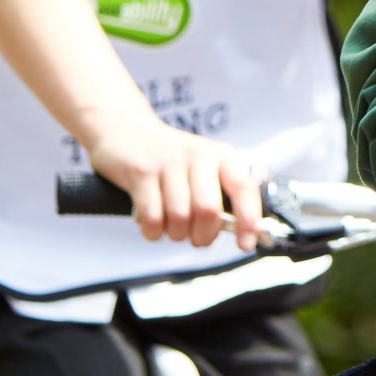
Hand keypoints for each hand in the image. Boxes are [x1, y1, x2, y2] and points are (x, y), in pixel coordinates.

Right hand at [86, 114, 261, 250]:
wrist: (126, 131)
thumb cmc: (171, 161)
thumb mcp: (203, 169)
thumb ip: (221, 197)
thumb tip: (241, 233)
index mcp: (221, 156)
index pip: (244, 188)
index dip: (249, 220)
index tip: (246, 244)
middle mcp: (198, 155)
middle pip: (208, 211)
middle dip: (203, 236)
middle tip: (196, 238)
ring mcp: (168, 162)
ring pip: (180, 218)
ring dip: (176, 235)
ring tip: (172, 228)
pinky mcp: (141, 172)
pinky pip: (152, 217)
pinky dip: (153, 232)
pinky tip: (153, 226)